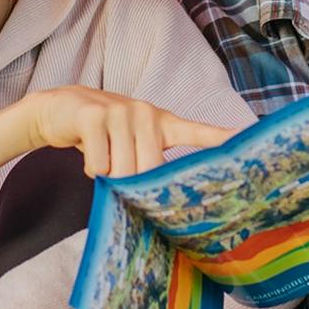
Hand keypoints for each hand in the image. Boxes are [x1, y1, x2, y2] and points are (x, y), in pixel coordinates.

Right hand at [21, 86, 234, 176]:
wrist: (60, 109)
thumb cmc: (103, 135)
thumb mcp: (131, 146)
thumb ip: (147, 165)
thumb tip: (153, 199)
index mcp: (162, 123)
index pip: (199, 132)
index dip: (223, 138)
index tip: (248, 138)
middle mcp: (147, 113)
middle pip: (148, 172)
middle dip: (130, 182)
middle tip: (116, 170)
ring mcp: (121, 111)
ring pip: (121, 171)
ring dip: (107, 175)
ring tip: (101, 154)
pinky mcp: (94, 115)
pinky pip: (98, 164)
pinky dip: (89, 167)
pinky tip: (87, 149)